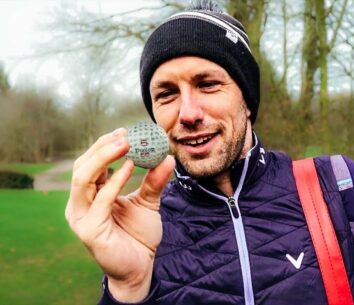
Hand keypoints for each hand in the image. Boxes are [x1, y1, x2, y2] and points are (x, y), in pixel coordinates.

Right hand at [65, 128, 174, 301]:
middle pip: (82, 166)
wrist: (140, 266)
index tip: (125, 131)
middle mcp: (80, 204)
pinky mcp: (89, 230)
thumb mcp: (147, 202)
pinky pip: (101, 200)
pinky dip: (115, 181)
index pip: (90, 163)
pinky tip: (131, 167)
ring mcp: (81, 217)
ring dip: (104, 157)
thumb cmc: (138, 235)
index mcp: (90, 195)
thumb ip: (154, 181)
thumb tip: (167, 158)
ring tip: (126, 144)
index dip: (105, 145)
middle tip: (125, 134)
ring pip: (83, 178)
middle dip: (102, 147)